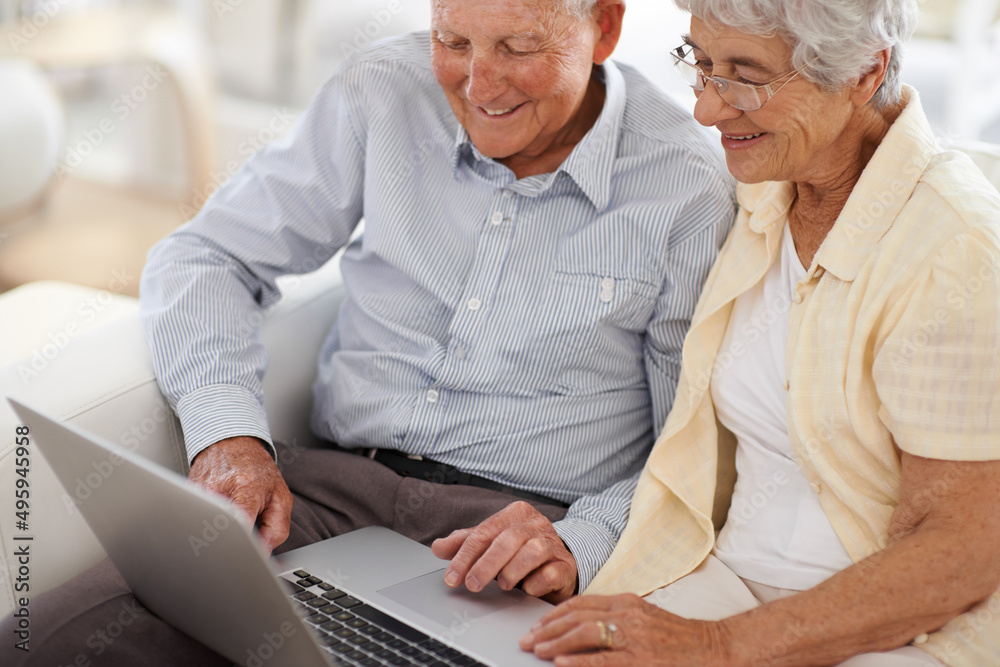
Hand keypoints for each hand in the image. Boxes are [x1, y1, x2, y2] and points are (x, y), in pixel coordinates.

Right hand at [188, 436, 292, 552]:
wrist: (233, 444)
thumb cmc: (259, 471)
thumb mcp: (280, 497)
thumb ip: (276, 529)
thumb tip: (263, 553)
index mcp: (245, 489)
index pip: (241, 528)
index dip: (246, 549)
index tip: (249, 558)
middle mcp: (218, 490)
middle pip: (220, 534)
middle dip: (231, 543)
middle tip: (241, 537)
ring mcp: (198, 492)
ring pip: (207, 530)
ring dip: (219, 532)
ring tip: (229, 519)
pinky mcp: (186, 496)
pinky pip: (196, 521)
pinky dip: (209, 524)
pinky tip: (216, 512)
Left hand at [431, 501, 576, 602]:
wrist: (559, 563)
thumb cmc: (520, 552)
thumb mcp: (491, 544)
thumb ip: (466, 543)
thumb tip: (438, 547)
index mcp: (516, 513)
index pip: (485, 531)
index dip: (465, 555)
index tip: (452, 578)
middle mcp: (536, 524)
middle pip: (508, 540)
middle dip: (486, 565)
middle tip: (471, 585)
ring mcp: (553, 544)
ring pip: (533, 552)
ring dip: (512, 571)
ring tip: (503, 585)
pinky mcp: (565, 566)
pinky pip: (551, 573)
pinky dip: (536, 583)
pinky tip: (526, 589)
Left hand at [520, 594, 735, 666]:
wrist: (714, 647)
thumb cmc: (678, 637)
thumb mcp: (644, 618)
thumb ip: (615, 618)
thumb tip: (582, 627)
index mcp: (626, 601)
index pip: (581, 602)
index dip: (554, 613)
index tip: (537, 624)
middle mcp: (627, 613)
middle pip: (576, 615)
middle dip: (547, 628)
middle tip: (526, 640)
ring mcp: (634, 635)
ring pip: (584, 632)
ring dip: (555, 642)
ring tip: (536, 650)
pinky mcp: (640, 658)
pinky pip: (603, 659)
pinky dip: (578, 660)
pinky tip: (561, 663)